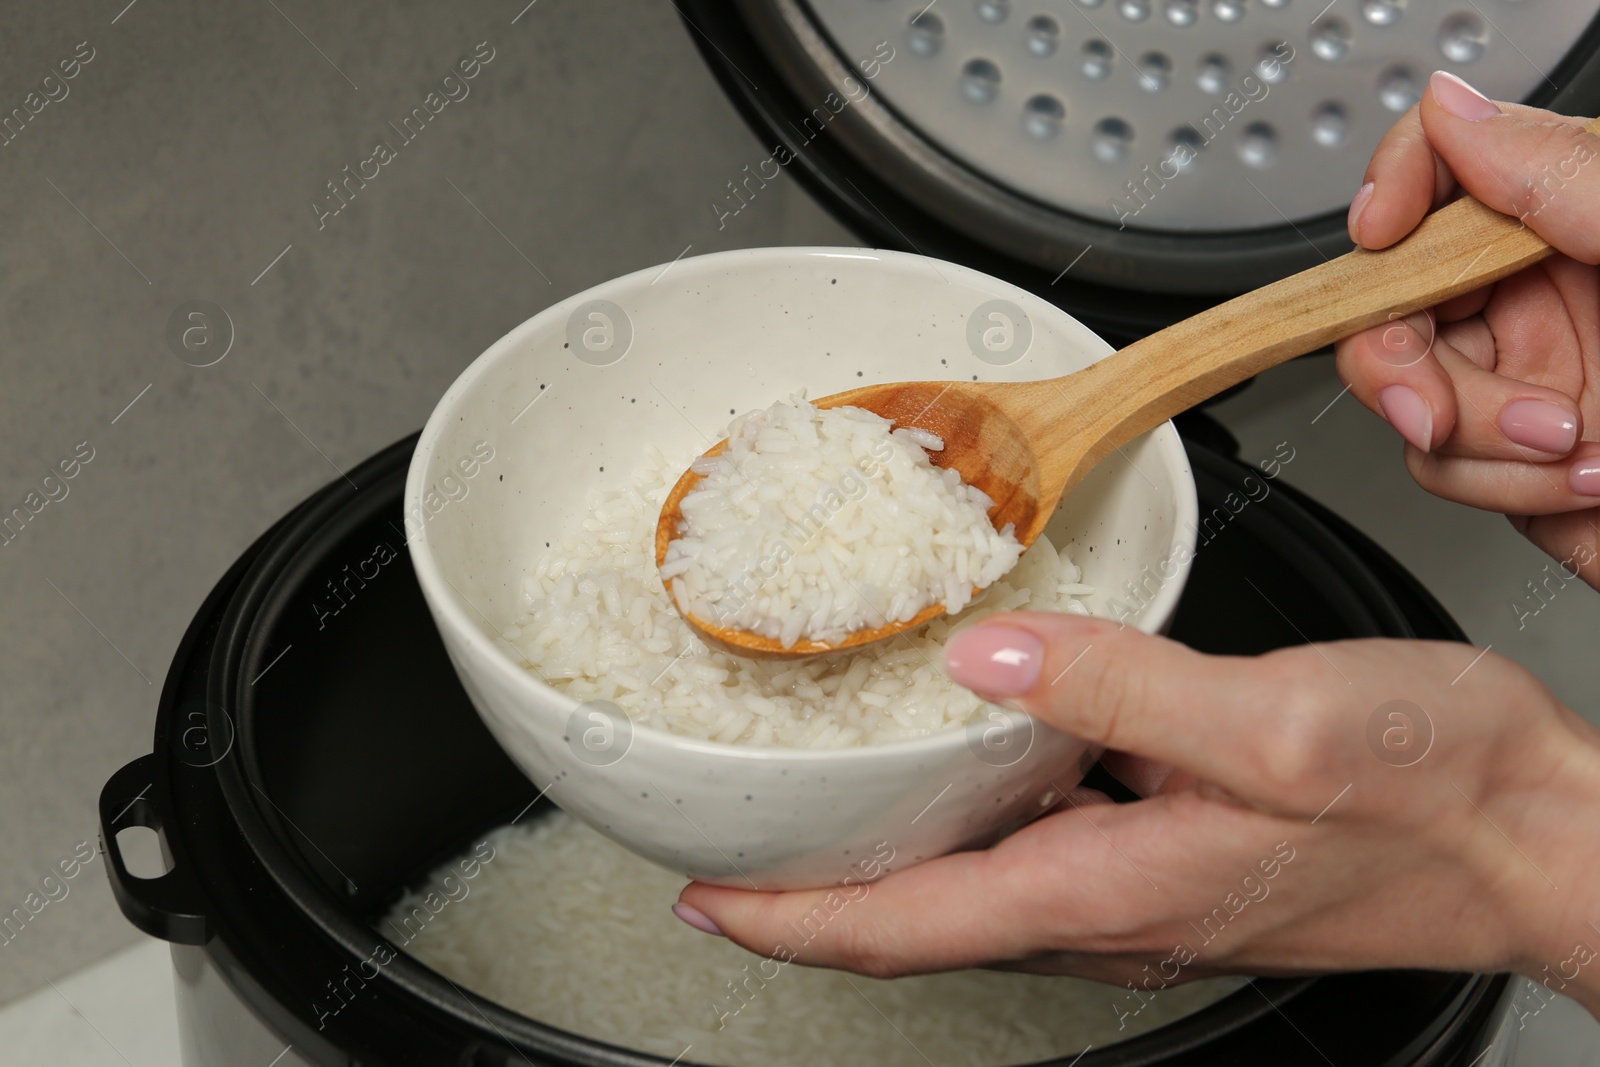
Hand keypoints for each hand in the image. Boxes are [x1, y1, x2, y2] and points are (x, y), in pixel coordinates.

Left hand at [675, 615, 1599, 1015]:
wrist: (1538, 833)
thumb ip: (1118, 688)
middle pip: (923, 922)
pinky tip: (978, 761)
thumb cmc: (1437, 795)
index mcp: (1112, 890)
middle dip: (820, 899)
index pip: (907, 931)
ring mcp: (1148, 890)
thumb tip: (985, 665)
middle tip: (738, 849)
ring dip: (890, 863)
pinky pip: (1044, 850)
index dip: (795, 921)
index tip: (710, 900)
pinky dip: (980, 820)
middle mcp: (1114, 909)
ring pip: (979, 890)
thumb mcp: (1278, 722)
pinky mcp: (1181, 857)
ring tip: (821, 809)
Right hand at [1335, 71, 1599, 589]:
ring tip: (1578, 445)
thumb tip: (1457, 111)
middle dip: (1400, 361)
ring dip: (1481, 437)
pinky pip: (1445, 466)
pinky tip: (1583, 480)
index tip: (1383, 235)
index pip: (1449, 169)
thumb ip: (1567, 173)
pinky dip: (1506, 484)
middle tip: (1433, 403)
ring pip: (1407, 389)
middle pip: (1395, 295)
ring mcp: (1523, 379)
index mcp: (1579, 217)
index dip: (1396, 191)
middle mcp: (1543, 293)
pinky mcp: (1516, 461)